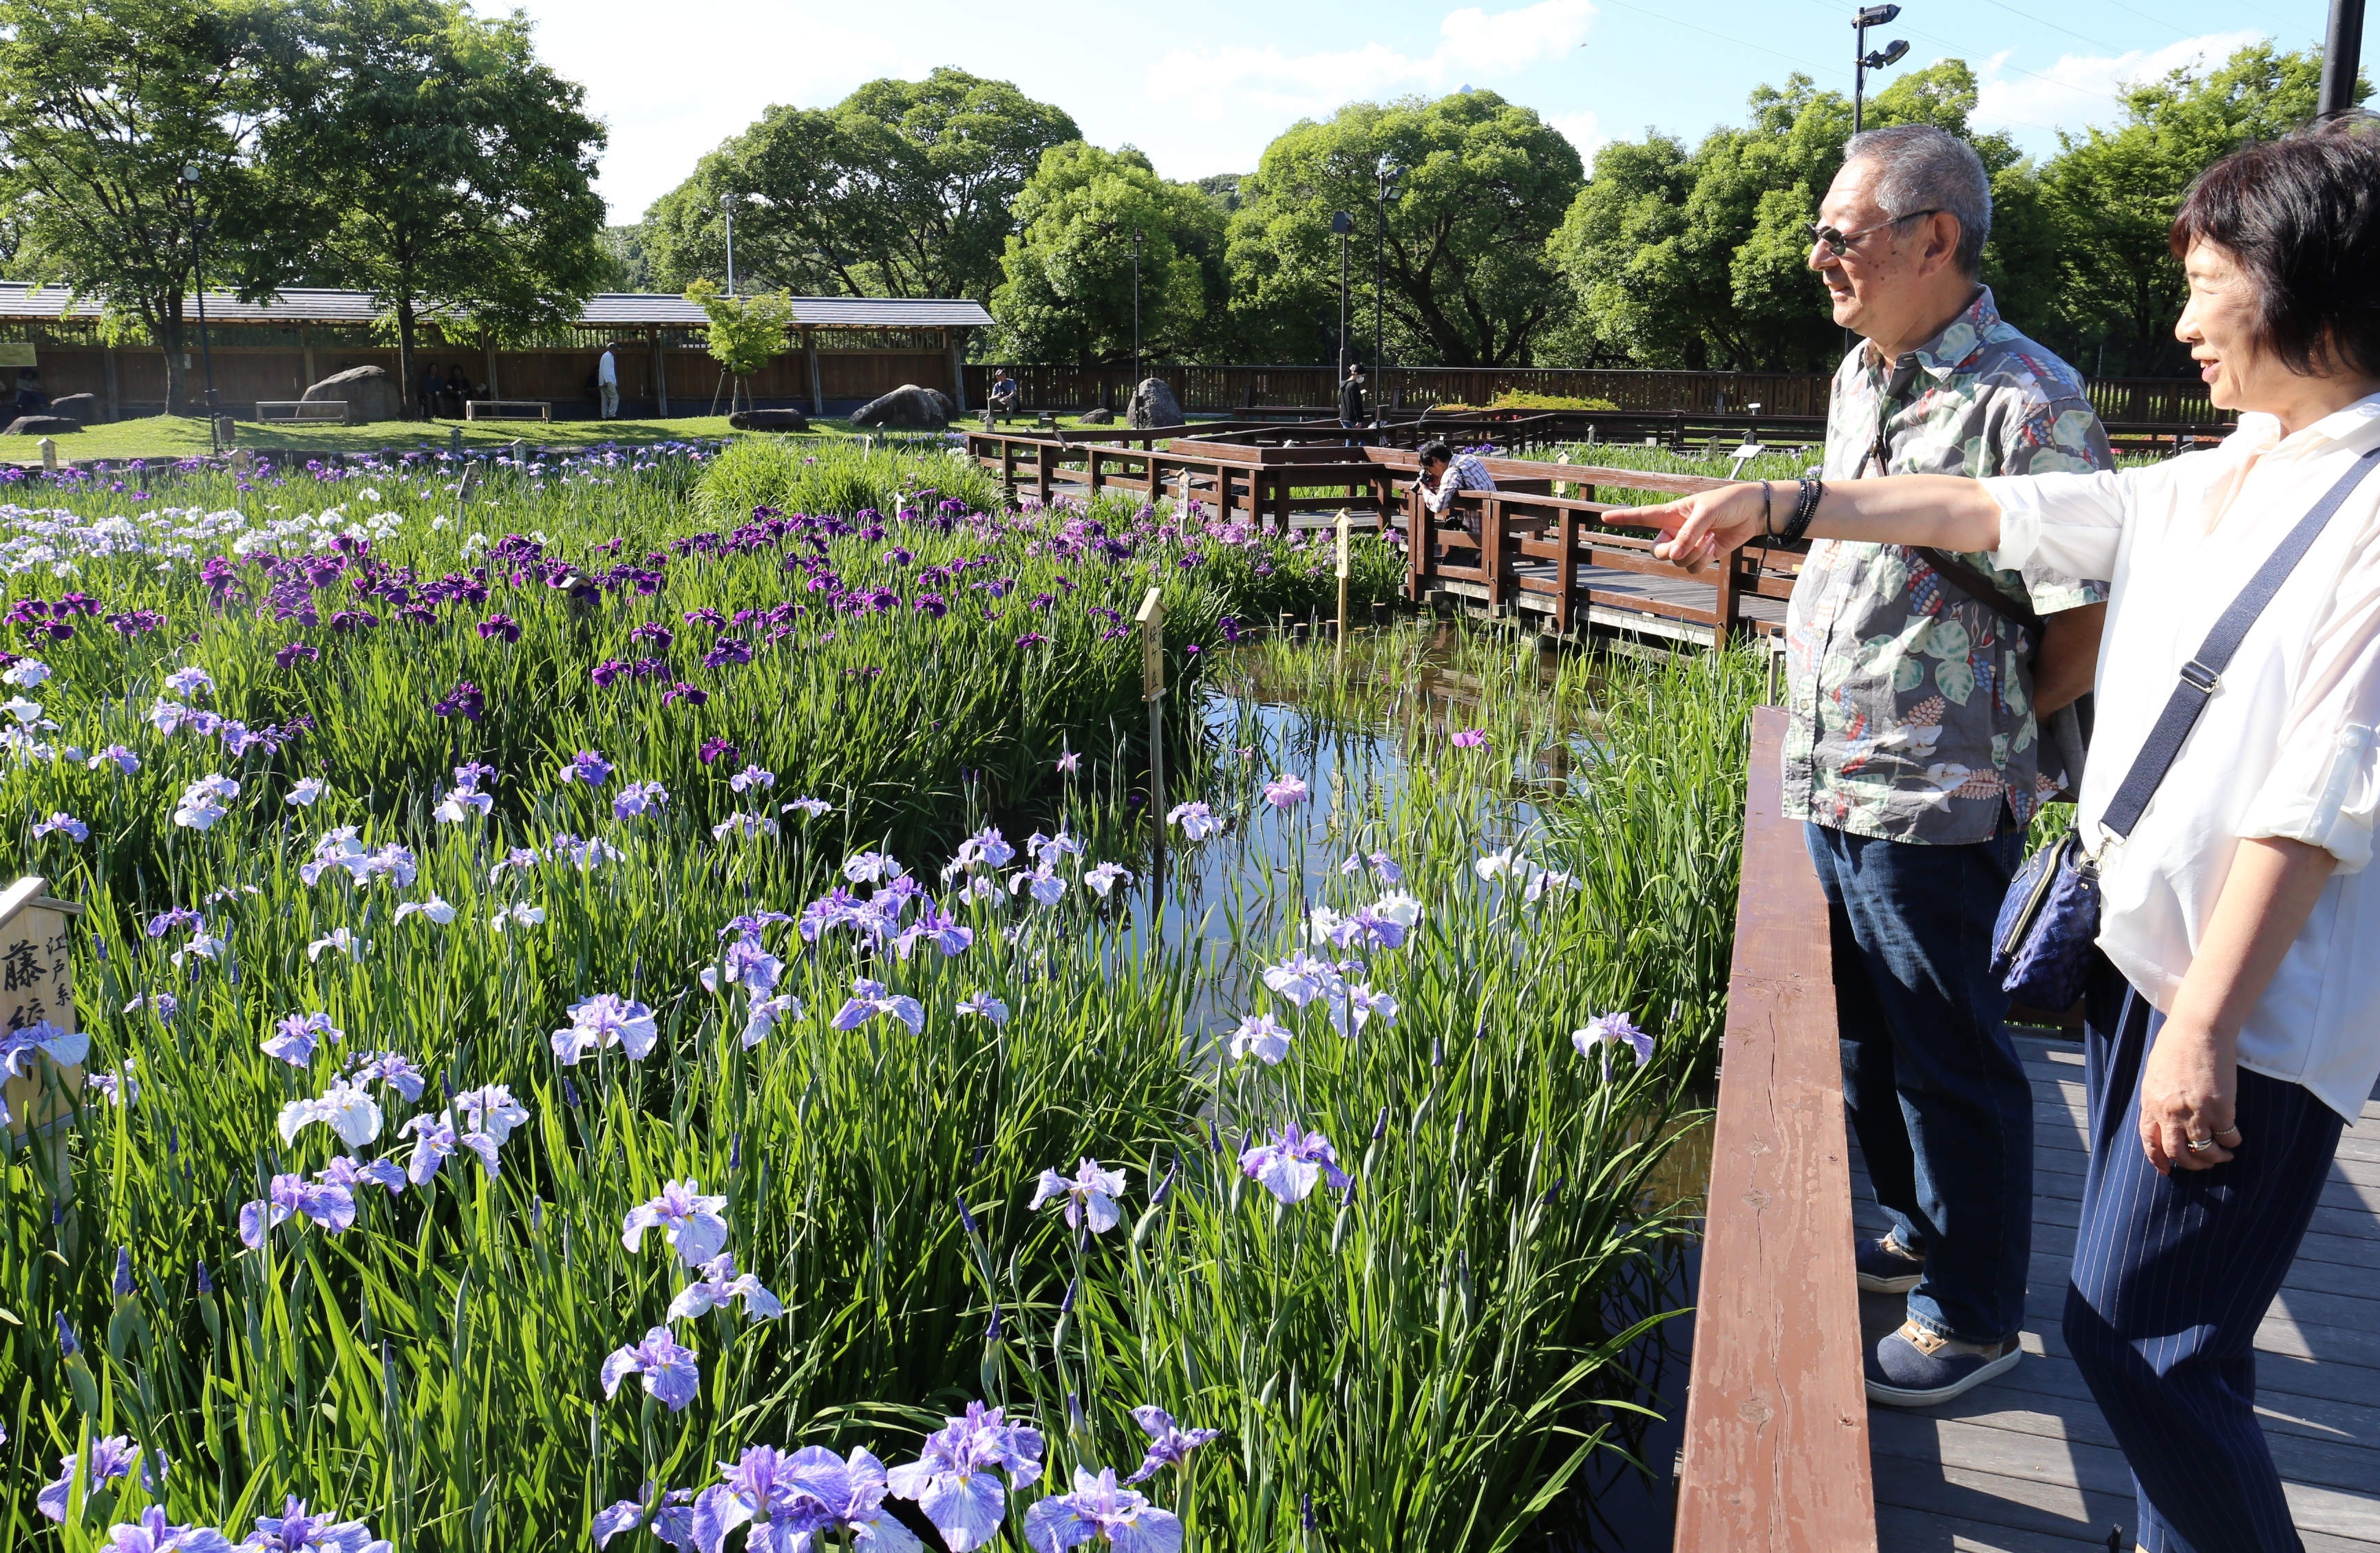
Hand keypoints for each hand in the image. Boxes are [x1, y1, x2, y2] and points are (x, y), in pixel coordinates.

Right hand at [1608, 482, 1772, 571]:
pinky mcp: (1703, 555)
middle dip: (1669, 551)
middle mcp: (1676, 531)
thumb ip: (1687, 533)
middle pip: (1657, 550)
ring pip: (1676, 562)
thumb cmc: (1729, 502)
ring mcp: (1688, 545)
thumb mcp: (1706, 511)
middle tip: (1686, 544)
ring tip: (1709, 539)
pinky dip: (1702, 561)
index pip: (1642, 516)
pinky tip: (1713, 546)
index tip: (1604, 517)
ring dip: (1692, 554)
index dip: (1622, 517)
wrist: (1753, 512)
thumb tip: (1674, 556)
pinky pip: (1692, 567)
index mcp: (1671, 513)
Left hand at [2136, 1017, 2241, 1174]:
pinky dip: (2232, 1142)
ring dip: (2215, 1158)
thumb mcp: (2155, 1076)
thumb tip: (2163, 1119)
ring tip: (2223, 1155)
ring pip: (2204, 1150)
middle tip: (2203, 1164)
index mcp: (2151, 1104)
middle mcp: (2170, 1113)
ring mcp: (2196, 1113)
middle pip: (2178, 1152)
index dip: (2158, 1159)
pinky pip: (2228, 1136)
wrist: (2198, 1030)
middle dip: (2191, 1164)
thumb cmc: (2176, 1047)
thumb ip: (2157, 1099)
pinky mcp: (2221, 1109)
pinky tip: (2234, 1138)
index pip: (2150, 1141)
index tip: (2167, 1170)